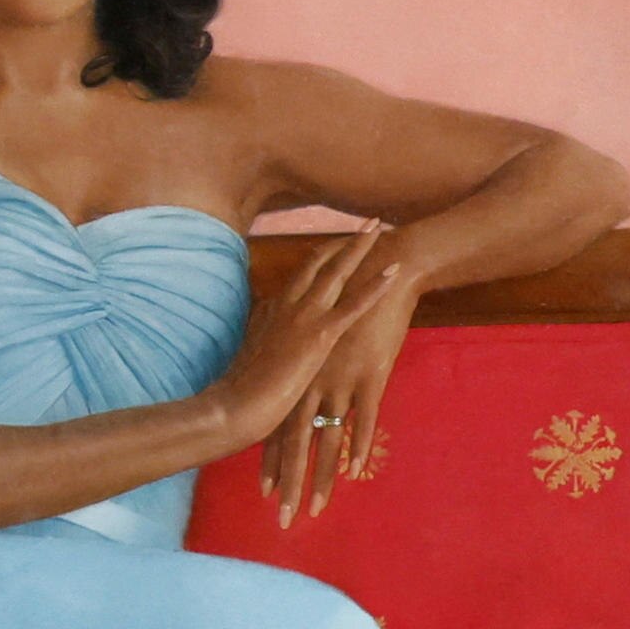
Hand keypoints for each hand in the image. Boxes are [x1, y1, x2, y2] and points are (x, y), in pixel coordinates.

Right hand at [213, 222, 392, 477]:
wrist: (237, 406)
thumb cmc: (242, 388)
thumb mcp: (252, 355)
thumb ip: (263, 336)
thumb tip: (266, 324)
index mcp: (272, 310)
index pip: (301, 275)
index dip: (323, 256)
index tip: (340, 243)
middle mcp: (287, 305)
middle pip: (320, 264)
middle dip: (345, 242)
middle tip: (368, 222)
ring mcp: (303, 317)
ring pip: (336, 274)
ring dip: (360, 248)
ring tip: (380, 228)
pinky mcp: (319, 335)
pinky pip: (352, 305)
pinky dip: (374, 287)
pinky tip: (393, 272)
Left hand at [255, 228, 417, 526]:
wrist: (383, 270)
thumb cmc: (349, 302)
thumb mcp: (318, 335)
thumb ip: (308, 363)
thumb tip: (300, 386)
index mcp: (298, 374)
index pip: (278, 426)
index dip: (271, 460)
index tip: (264, 493)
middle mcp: (312, 382)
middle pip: (295, 441)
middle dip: (289, 480)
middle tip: (282, 516)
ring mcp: (339, 380)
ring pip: (326, 438)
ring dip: (323, 476)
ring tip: (318, 508)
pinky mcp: (369, 375)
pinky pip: (364, 418)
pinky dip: (359, 445)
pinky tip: (356, 472)